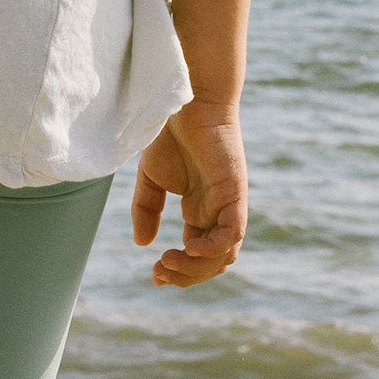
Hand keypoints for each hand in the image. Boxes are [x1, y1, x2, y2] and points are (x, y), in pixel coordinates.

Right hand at [131, 101, 247, 286]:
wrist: (186, 102)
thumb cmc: (171, 135)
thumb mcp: (151, 180)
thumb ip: (147, 211)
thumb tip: (144, 244)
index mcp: (200, 212)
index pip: (197, 255)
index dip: (179, 271)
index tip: (155, 275)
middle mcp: (217, 213)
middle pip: (213, 263)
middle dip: (187, 275)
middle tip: (160, 271)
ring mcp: (228, 205)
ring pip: (225, 255)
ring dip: (197, 267)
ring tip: (169, 260)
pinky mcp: (234, 193)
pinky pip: (232, 233)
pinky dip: (213, 248)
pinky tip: (188, 247)